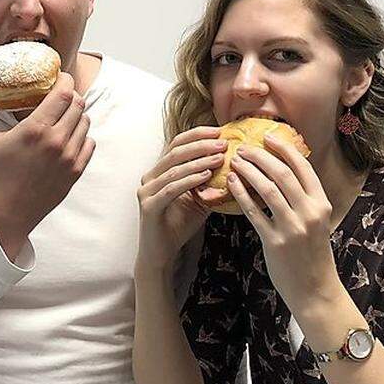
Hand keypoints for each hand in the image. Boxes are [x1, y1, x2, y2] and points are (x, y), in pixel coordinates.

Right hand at [0, 72, 94, 257]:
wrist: (7, 213)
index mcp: (34, 129)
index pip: (63, 92)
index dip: (64, 79)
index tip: (58, 77)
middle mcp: (56, 141)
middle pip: (78, 104)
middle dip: (70, 95)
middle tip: (59, 95)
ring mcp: (69, 157)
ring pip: (85, 122)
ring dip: (76, 115)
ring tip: (63, 116)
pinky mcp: (76, 172)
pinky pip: (89, 143)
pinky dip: (82, 136)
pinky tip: (68, 137)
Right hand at [135, 126, 228, 274]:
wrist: (162, 253)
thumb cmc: (179, 225)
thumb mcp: (199, 199)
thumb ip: (210, 182)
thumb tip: (237, 166)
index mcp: (159, 171)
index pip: (177, 144)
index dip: (197, 134)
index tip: (220, 131)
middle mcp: (149, 177)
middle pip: (175, 152)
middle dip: (201, 145)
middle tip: (223, 143)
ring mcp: (146, 191)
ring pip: (174, 169)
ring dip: (199, 161)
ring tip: (220, 158)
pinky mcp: (148, 206)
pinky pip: (171, 188)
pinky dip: (190, 180)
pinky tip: (207, 177)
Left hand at [226, 134, 339, 313]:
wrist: (315, 290)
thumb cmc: (312, 254)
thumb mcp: (316, 222)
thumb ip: (304, 199)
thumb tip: (282, 172)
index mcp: (322, 204)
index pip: (303, 167)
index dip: (284, 148)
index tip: (268, 136)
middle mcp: (310, 212)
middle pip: (282, 173)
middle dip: (261, 156)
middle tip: (243, 147)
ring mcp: (293, 227)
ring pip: (267, 188)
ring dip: (248, 171)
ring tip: (235, 161)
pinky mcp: (275, 241)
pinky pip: (253, 211)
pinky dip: (241, 193)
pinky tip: (231, 183)